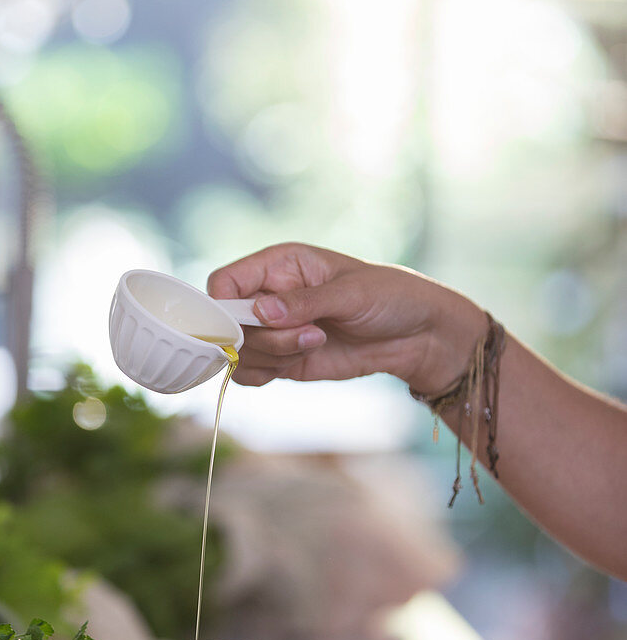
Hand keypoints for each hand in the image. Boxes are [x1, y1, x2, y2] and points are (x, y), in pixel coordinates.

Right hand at [207, 242, 484, 390]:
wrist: (416, 336)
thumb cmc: (389, 297)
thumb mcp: (350, 293)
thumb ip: (304, 302)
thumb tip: (261, 311)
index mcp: (278, 264)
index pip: (224, 282)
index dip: (223, 306)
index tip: (249, 325)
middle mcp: (268, 295)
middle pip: (227, 323)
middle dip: (263, 337)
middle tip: (309, 334)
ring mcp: (273, 330)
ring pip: (238, 352)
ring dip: (272, 356)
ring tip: (317, 342)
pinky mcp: (282, 359)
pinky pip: (251, 373)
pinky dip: (267, 374)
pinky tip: (301, 362)